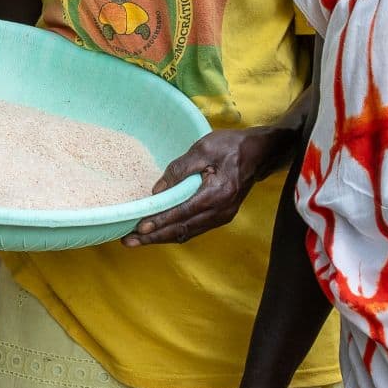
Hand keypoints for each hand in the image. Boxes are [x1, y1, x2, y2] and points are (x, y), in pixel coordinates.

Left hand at [123, 123, 295, 247]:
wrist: (259, 153)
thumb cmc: (232, 146)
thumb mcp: (204, 149)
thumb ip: (179, 169)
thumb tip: (157, 191)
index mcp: (218, 193)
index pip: (184, 212)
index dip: (161, 221)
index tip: (140, 226)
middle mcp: (221, 211)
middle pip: (183, 230)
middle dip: (154, 237)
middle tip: (128, 241)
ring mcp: (222, 217)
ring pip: (187, 233)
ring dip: (161, 238)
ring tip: (136, 240)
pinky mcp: (220, 217)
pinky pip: (194, 229)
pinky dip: (174, 233)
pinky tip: (157, 233)